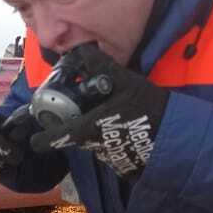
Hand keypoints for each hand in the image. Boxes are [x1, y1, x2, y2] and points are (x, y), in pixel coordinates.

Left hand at [30, 44, 169, 176]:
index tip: (35, 138)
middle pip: (75, 136)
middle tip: (81, 106)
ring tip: (110, 111)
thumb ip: (101, 65)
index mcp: (90, 128)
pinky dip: (110, 137)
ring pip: (92, 142)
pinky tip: (123, 124)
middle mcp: (95, 147)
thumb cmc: (149, 107)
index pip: (57, 138)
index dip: (43, 139)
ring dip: (95, 128)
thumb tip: (80, 49)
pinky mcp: (120, 162)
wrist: (177, 133)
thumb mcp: (126, 80)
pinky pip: (107, 148)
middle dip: (75, 122)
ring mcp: (107, 157)